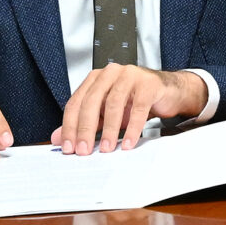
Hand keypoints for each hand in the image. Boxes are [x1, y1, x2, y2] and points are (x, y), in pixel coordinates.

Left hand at [59, 65, 206, 153]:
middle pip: (91, 101)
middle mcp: (110, 74)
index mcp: (95, 79)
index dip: (70, 126)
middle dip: (86, 129)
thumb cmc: (135, 100)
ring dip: (109, 129)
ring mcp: (130, 76)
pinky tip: (128, 142)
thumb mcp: (106, 113)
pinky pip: (138, 107)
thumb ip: (84, 123)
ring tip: (107, 149)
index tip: (69, 147)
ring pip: (113, 103)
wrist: (167, 92)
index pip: (75, 102)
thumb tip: (58, 138)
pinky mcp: (148, 84)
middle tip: (84, 150)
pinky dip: (132, 128)